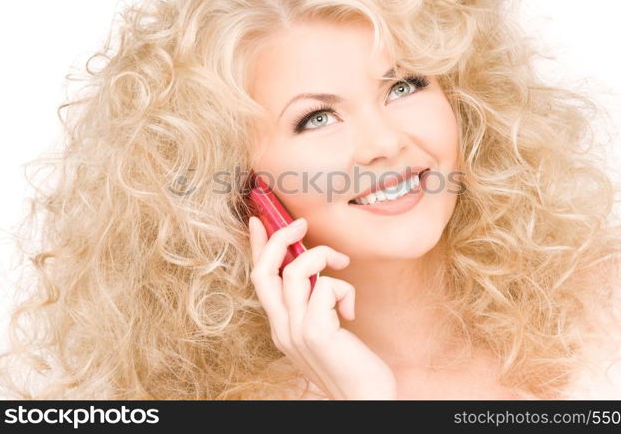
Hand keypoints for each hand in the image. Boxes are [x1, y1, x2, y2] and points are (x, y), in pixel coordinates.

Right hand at [248, 215, 396, 399]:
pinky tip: (350, 310)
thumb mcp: (323, 328)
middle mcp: (281, 328)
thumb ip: (313, 303)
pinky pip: (325, 288)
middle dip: (279, 239)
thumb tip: (317, 269)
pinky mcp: (315, 332)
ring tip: (342, 264)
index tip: (259, 221)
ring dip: (322, 256)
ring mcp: (295, 332)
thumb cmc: (350, 363)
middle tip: (300, 224)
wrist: (364, 399)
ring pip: (296, 272)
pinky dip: (343, 288)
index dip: (256, 247)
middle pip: (264, 272)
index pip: (259, 279)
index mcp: (280, 326)